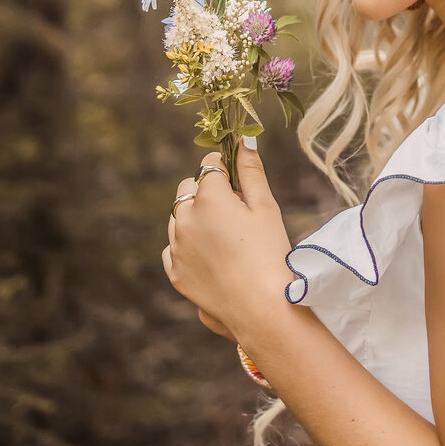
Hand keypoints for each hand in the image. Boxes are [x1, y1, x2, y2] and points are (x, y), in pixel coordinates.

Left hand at [162, 143, 289, 340]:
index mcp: (208, 197)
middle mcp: (184, 218)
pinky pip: (174, 248)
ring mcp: (176, 246)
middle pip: (187, 188)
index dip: (226, 169)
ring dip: (195, 218)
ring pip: (178, 218)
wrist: (261, 307)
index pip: (209, 165)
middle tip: (234, 211)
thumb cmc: (270, 252)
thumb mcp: (265, 207)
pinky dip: (187, 246)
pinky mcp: (174, 271)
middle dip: (206, 191)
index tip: (239, 183)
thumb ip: (251, 171)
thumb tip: (245, 139)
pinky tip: (212, 257)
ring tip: (225, 238)